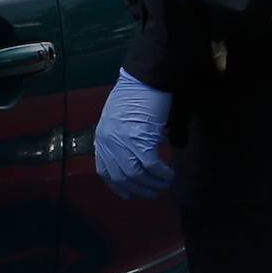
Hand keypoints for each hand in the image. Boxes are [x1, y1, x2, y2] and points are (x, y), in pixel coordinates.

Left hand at [94, 69, 175, 199]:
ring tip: (165, 183)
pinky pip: (151, 165)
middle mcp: (108, 141)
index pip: (105, 171)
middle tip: (154, 192)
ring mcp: (123, 140)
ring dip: (153, 183)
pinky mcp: (140, 137)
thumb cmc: (136, 97)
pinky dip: (161, 174)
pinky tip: (169, 174)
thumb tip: (136, 164)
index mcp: (102, 137)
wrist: (146, 79)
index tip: (132, 193)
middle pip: (122, 177)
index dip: (119, 186)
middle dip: (140, 189)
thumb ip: (121, 141)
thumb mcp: (120, 121)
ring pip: (137, 174)